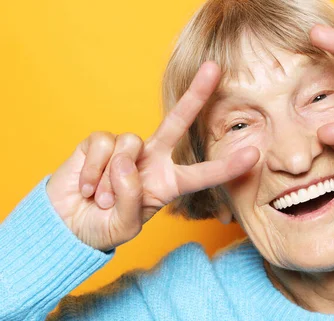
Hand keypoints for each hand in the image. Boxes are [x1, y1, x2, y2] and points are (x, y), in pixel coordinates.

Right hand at [46, 62, 259, 252]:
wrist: (68, 224)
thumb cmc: (103, 227)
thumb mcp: (123, 227)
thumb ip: (130, 200)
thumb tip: (128, 162)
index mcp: (168, 184)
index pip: (203, 174)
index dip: (227, 166)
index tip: (254, 154)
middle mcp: (153, 160)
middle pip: (177, 122)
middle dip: (196, 95)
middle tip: (215, 68)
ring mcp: (127, 150)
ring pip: (131, 145)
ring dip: (112, 180)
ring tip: (101, 199)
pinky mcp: (99, 143)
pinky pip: (103, 147)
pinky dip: (92, 172)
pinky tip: (86, 187)